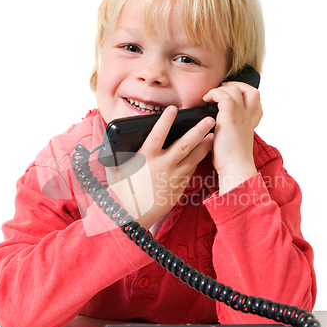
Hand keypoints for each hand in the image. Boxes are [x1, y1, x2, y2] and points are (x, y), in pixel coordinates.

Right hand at [109, 106, 214, 229]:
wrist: (131, 217)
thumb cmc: (121, 192)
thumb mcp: (116, 168)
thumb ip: (118, 153)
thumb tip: (114, 140)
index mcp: (145, 158)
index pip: (157, 135)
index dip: (166, 121)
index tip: (174, 109)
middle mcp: (162, 166)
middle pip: (184, 145)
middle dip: (198, 131)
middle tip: (210, 120)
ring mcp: (172, 178)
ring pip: (192, 159)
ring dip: (203, 146)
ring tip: (212, 136)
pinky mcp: (178, 188)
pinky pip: (189, 173)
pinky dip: (196, 163)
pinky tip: (201, 155)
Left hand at [202, 81, 261, 194]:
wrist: (236, 167)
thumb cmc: (231, 160)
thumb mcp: (233, 142)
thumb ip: (228, 131)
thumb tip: (214, 128)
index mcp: (250, 123)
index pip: (256, 102)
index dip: (245, 96)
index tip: (232, 100)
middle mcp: (247, 116)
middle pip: (251, 91)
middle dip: (235, 87)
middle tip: (220, 92)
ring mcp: (240, 115)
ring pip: (236, 89)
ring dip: (221, 89)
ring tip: (211, 96)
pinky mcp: (229, 117)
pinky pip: (223, 95)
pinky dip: (213, 93)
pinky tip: (205, 100)